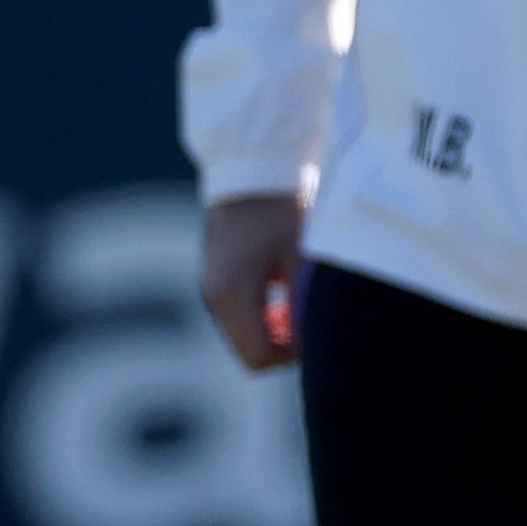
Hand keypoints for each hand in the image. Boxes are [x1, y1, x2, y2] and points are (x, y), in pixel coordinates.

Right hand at [202, 193, 306, 373]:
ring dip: (274, 330)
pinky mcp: (219, 278)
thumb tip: (313, 344)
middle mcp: (214, 296)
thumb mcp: (300, 259)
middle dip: (282, 345)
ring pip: (244, 335)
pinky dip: (264, 315)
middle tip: (309, 319)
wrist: (253, 169)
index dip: (291, 356)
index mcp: (230, 293)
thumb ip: (303, 305)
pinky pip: (241, 316)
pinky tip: (284, 289)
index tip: (314, 332)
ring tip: (298, 300)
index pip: (257, 356)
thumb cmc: (282, 209)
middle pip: (248, 351)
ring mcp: (212, 288)